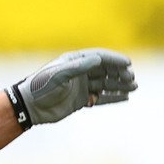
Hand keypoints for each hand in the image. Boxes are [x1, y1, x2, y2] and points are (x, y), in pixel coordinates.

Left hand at [9, 48, 137, 126]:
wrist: (29, 107)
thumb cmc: (41, 87)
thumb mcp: (59, 75)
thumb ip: (78, 67)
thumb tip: (99, 59)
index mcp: (73, 61)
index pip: (98, 57)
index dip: (114, 59)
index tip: (128, 63)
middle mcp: (78, 72)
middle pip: (104, 70)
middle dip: (119, 73)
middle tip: (131, 78)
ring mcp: (80, 86)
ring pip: (105, 84)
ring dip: (119, 85)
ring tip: (133, 87)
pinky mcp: (80, 100)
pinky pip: (100, 97)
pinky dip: (112, 98)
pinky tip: (125, 97)